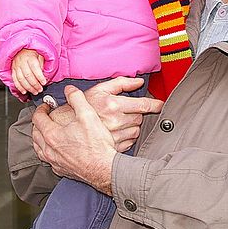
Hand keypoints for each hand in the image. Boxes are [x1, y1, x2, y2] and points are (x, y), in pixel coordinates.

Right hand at [12, 49, 45, 94]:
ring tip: (34, 92)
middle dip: (35, 85)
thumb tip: (44, 75)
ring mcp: (16, 66)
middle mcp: (22, 61)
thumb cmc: (32, 52)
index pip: (35, 68)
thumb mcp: (40, 54)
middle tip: (40, 89)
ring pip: (21, 79)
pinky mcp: (13, 70)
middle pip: (28, 75)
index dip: (40, 77)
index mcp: (30, 57)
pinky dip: (19, 87)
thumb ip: (42, 64)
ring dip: (28, 88)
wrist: (21, 48)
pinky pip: (15, 80)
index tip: (44, 82)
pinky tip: (24, 91)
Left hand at [32, 85, 117, 193]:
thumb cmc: (97, 144)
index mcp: (52, 135)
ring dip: (40, 138)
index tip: (47, 105)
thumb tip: (69, 89)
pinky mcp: (61, 170)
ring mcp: (54, 162)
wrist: (105, 169)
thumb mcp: (88, 115)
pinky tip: (56, 149)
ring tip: (47, 132)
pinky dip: (47, 151)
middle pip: (35, 133)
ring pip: (39, 148)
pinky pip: (47, 159)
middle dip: (39, 123)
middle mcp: (49, 150)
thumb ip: (77, 99)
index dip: (41, 109)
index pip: (38, 118)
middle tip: (46, 116)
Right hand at [46, 77, 163, 151]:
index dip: (154, 105)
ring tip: (121, 121)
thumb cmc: (84, 106)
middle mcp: (115, 121)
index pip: (143, 106)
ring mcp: (114, 136)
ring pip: (136, 131)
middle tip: (127, 111)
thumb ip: (121, 83)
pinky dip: (128, 137)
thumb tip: (139, 81)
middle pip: (140, 118)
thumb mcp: (100, 89)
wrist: (67, 127)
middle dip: (137, 114)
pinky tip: (119, 131)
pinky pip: (129, 142)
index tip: (160, 104)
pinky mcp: (112, 147)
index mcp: (113, 105)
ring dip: (133, 125)